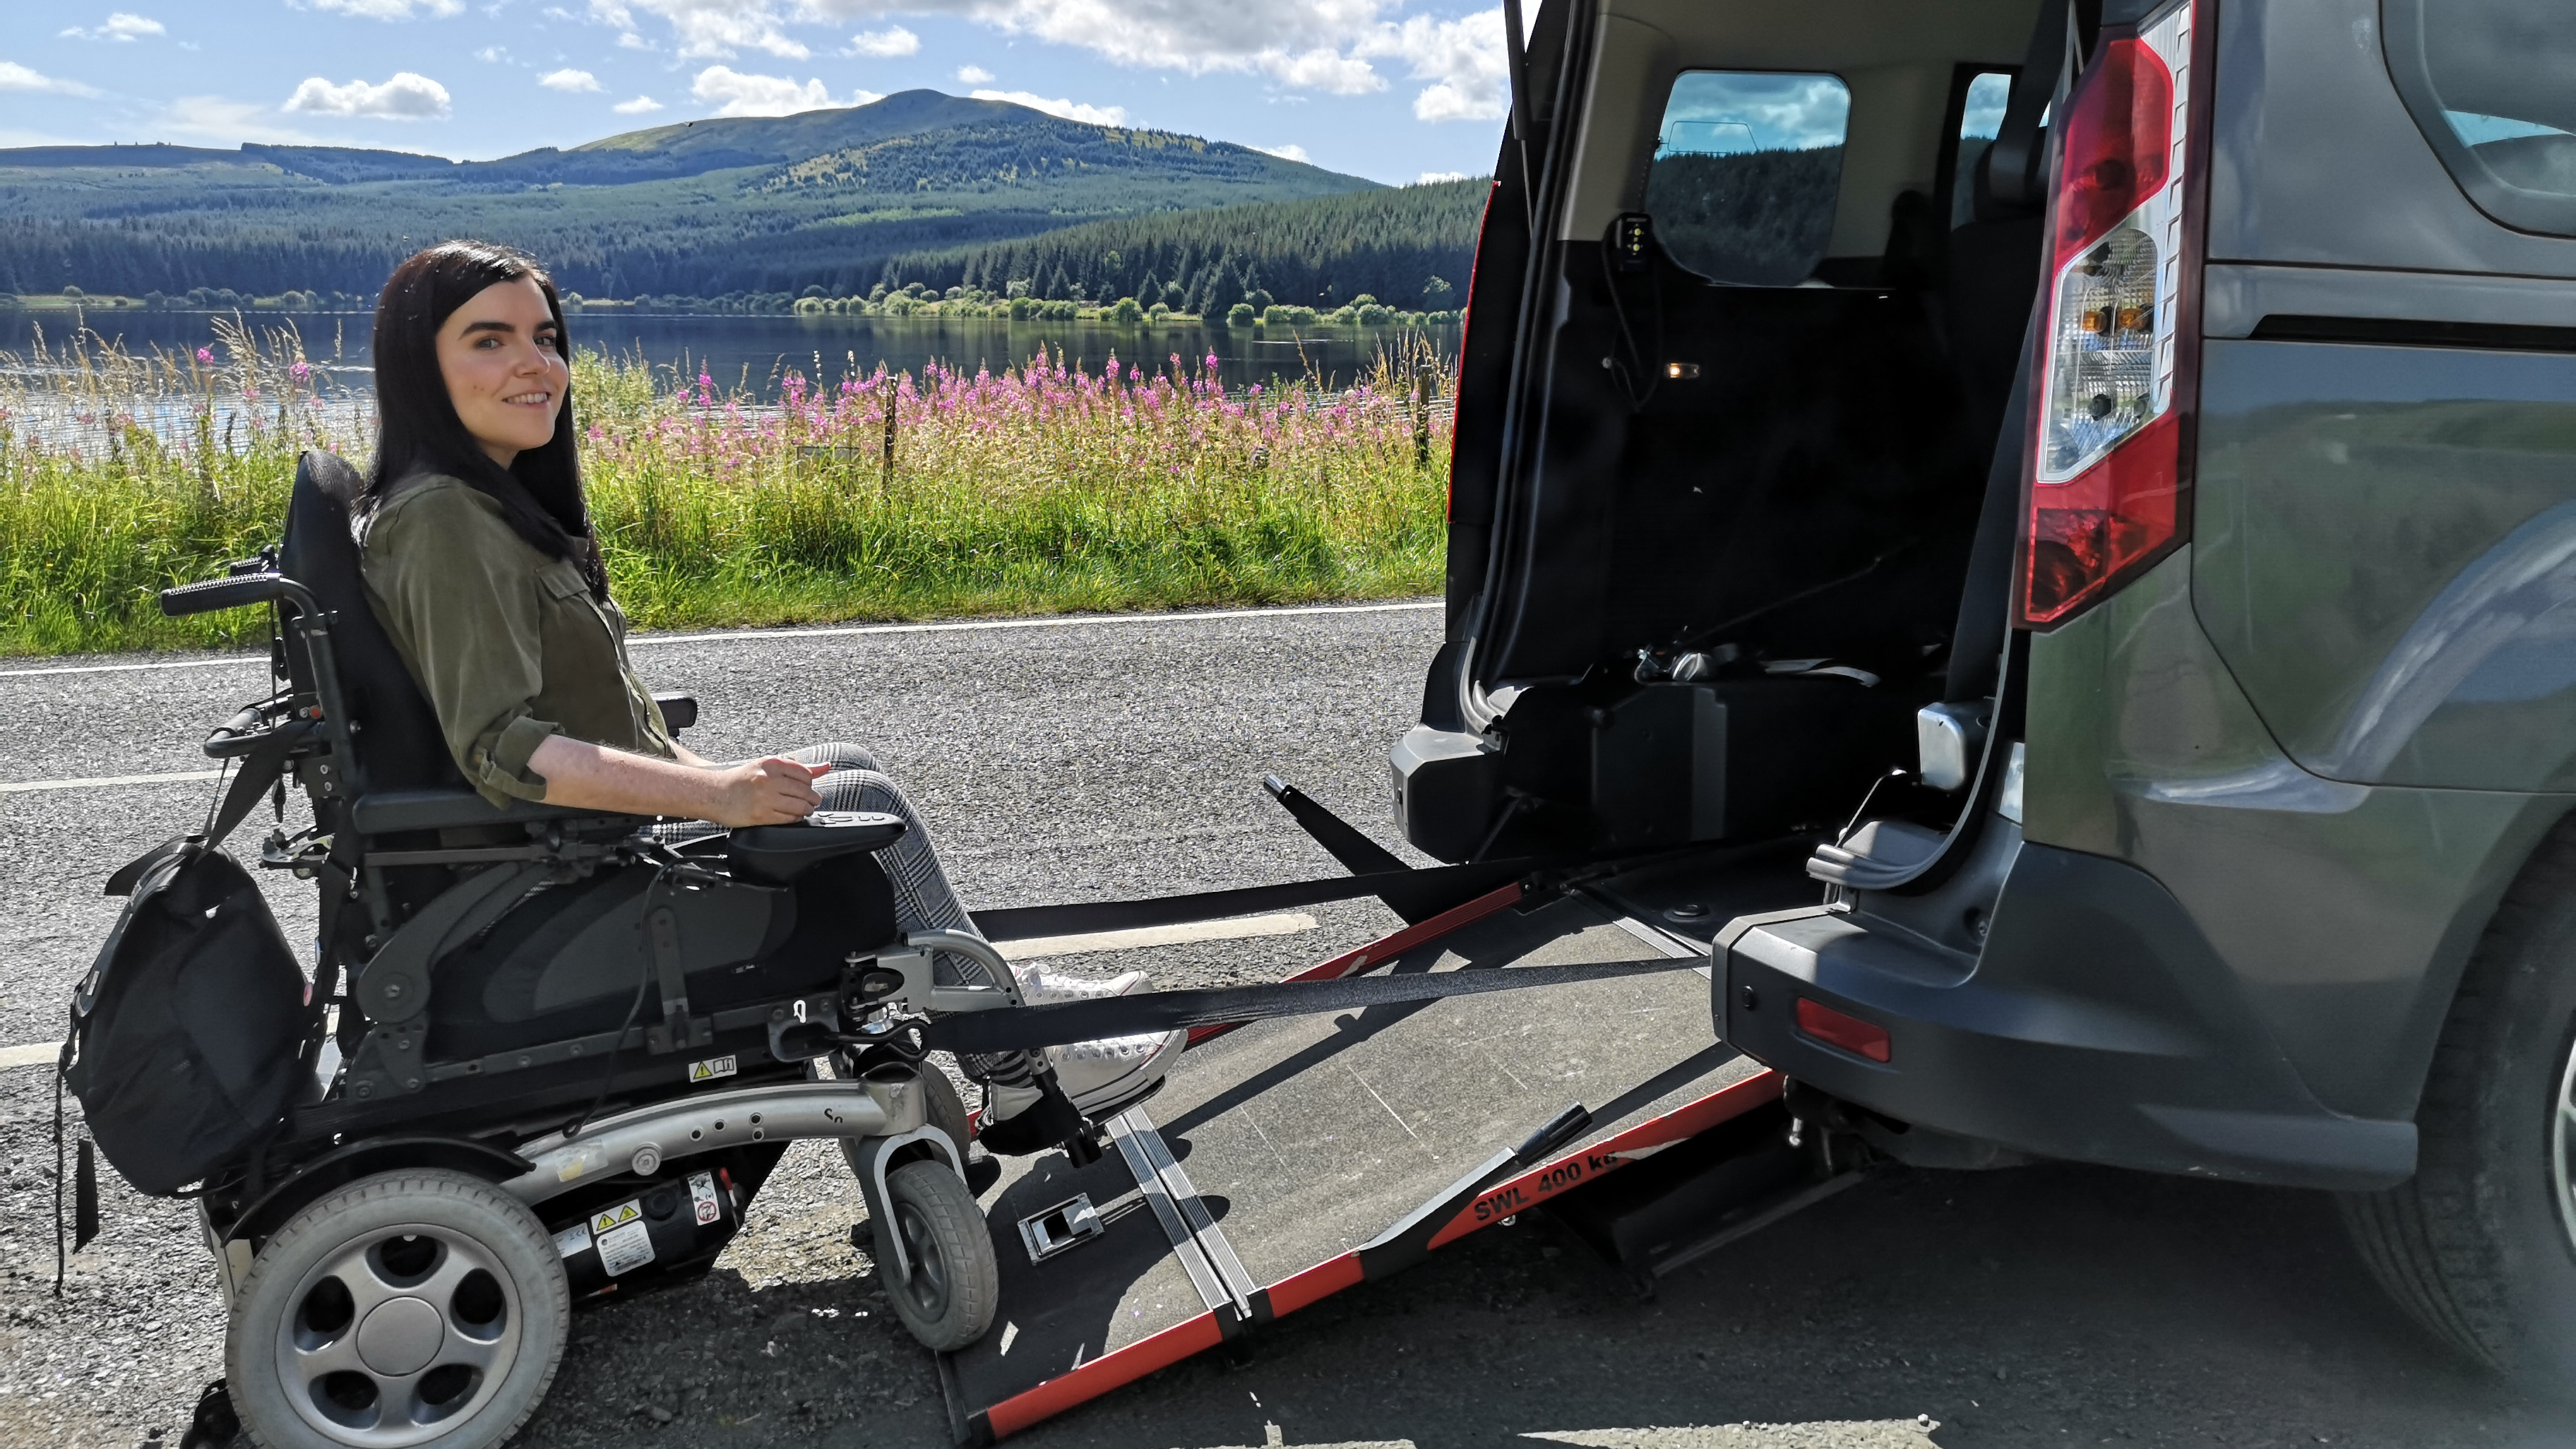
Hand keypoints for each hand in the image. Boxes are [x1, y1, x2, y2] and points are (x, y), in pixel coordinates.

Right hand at [707, 755, 822, 826]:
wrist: (713, 793)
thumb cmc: (739, 779)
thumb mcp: (766, 766)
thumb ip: (797, 767)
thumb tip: (825, 767)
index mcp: (771, 764)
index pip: (805, 774)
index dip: (810, 783)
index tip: (809, 788)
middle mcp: (769, 779)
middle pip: (805, 791)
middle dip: (812, 798)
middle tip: (811, 801)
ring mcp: (765, 798)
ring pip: (800, 806)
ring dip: (806, 809)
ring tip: (803, 809)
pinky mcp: (761, 815)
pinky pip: (789, 818)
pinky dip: (795, 818)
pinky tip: (791, 816)